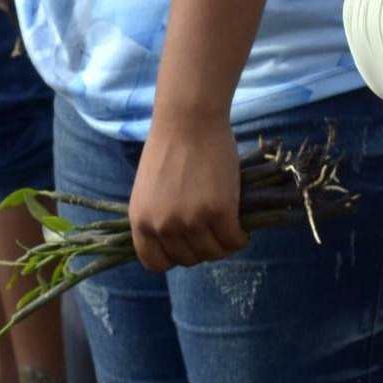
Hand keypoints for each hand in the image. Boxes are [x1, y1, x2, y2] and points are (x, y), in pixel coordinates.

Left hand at [129, 115, 247, 271]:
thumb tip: (178, 244)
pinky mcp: (219, 212)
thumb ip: (158, 217)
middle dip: (203, 248)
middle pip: (189, 260)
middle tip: (213, 230)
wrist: (189, 119)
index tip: (187, 245)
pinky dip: (240, 237)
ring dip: (223, 244)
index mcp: (141, 221)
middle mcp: (163, 226)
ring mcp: (191, 221)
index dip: (174, 257)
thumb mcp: (150, 190)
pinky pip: (233, 241)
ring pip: (213, 253)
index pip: (155, 263)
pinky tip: (241, 225)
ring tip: (228, 227)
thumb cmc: (169, 147)